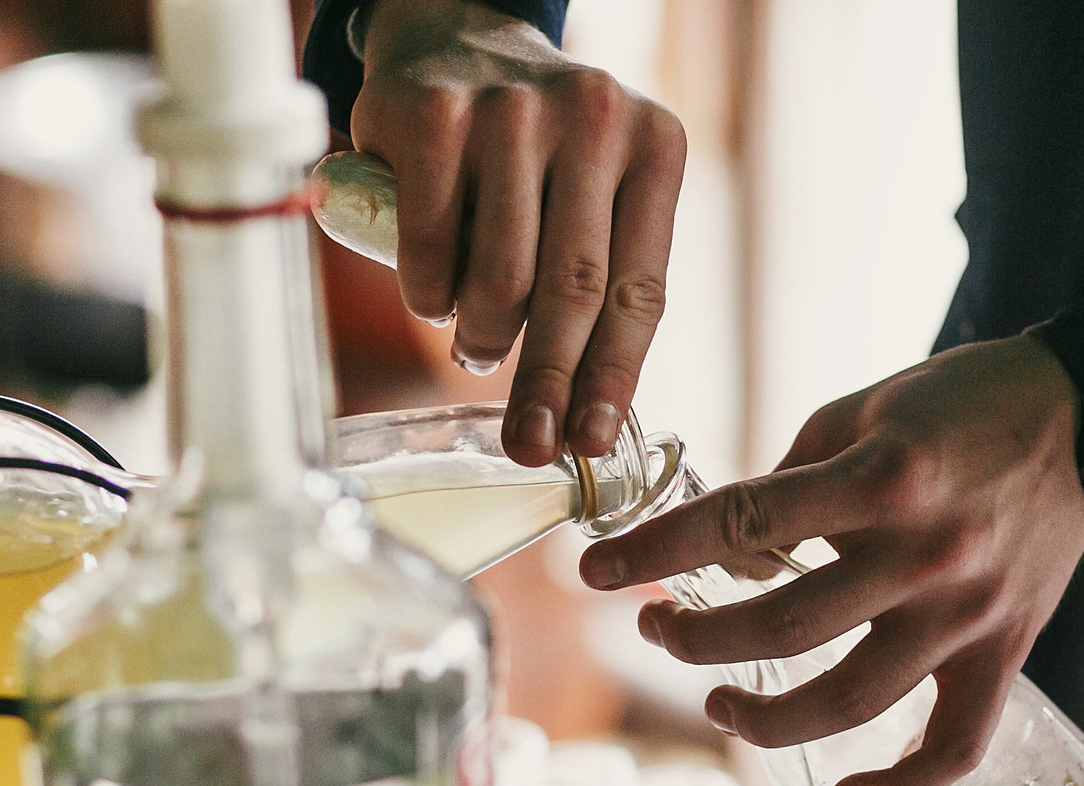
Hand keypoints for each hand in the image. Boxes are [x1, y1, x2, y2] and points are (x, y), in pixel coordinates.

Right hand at [352, 0, 685, 465]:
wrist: (454, 42)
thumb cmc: (536, 153)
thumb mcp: (597, 194)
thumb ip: (603, 281)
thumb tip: (589, 419)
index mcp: (654, 147)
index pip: (639, 289)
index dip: (613, 376)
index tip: (591, 441)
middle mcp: (594, 118)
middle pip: (572, 292)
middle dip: (548, 385)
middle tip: (530, 445)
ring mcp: (512, 111)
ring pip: (499, 279)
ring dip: (483, 337)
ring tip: (477, 342)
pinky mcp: (435, 115)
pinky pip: (430, 248)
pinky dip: (428, 295)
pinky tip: (435, 294)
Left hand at [577, 335, 1083, 785]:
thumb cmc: (968, 405)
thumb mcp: (867, 407)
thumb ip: (793, 473)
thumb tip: (730, 543)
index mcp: (884, 478)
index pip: (743, 525)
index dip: (656, 551)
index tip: (594, 572)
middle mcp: (925, 554)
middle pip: (782, 627)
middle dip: (694, 636)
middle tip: (654, 626)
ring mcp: (967, 615)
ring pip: (850, 700)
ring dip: (765, 716)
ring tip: (718, 698)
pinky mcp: (1004, 654)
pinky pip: (954, 746)